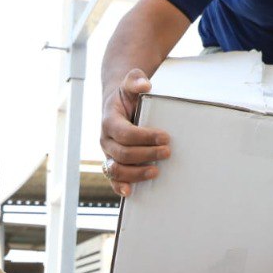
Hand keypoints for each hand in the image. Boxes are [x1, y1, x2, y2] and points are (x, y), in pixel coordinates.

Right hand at [99, 69, 170, 197]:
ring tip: (157, 172)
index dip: (145, 137)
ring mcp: (107, 154)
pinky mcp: (112, 163)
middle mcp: (105, 140)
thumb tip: (145, 85)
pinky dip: (120, 187)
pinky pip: (112, 179)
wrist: (117, 103)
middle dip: (146, 155)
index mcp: (109, 121)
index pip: (125, 134)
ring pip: (116, 169)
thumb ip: (135, 80)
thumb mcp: (130, 82)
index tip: (165, 137)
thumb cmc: (127, 95)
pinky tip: (131, 192)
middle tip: (168, 152)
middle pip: (123, 154)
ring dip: (136, 174)